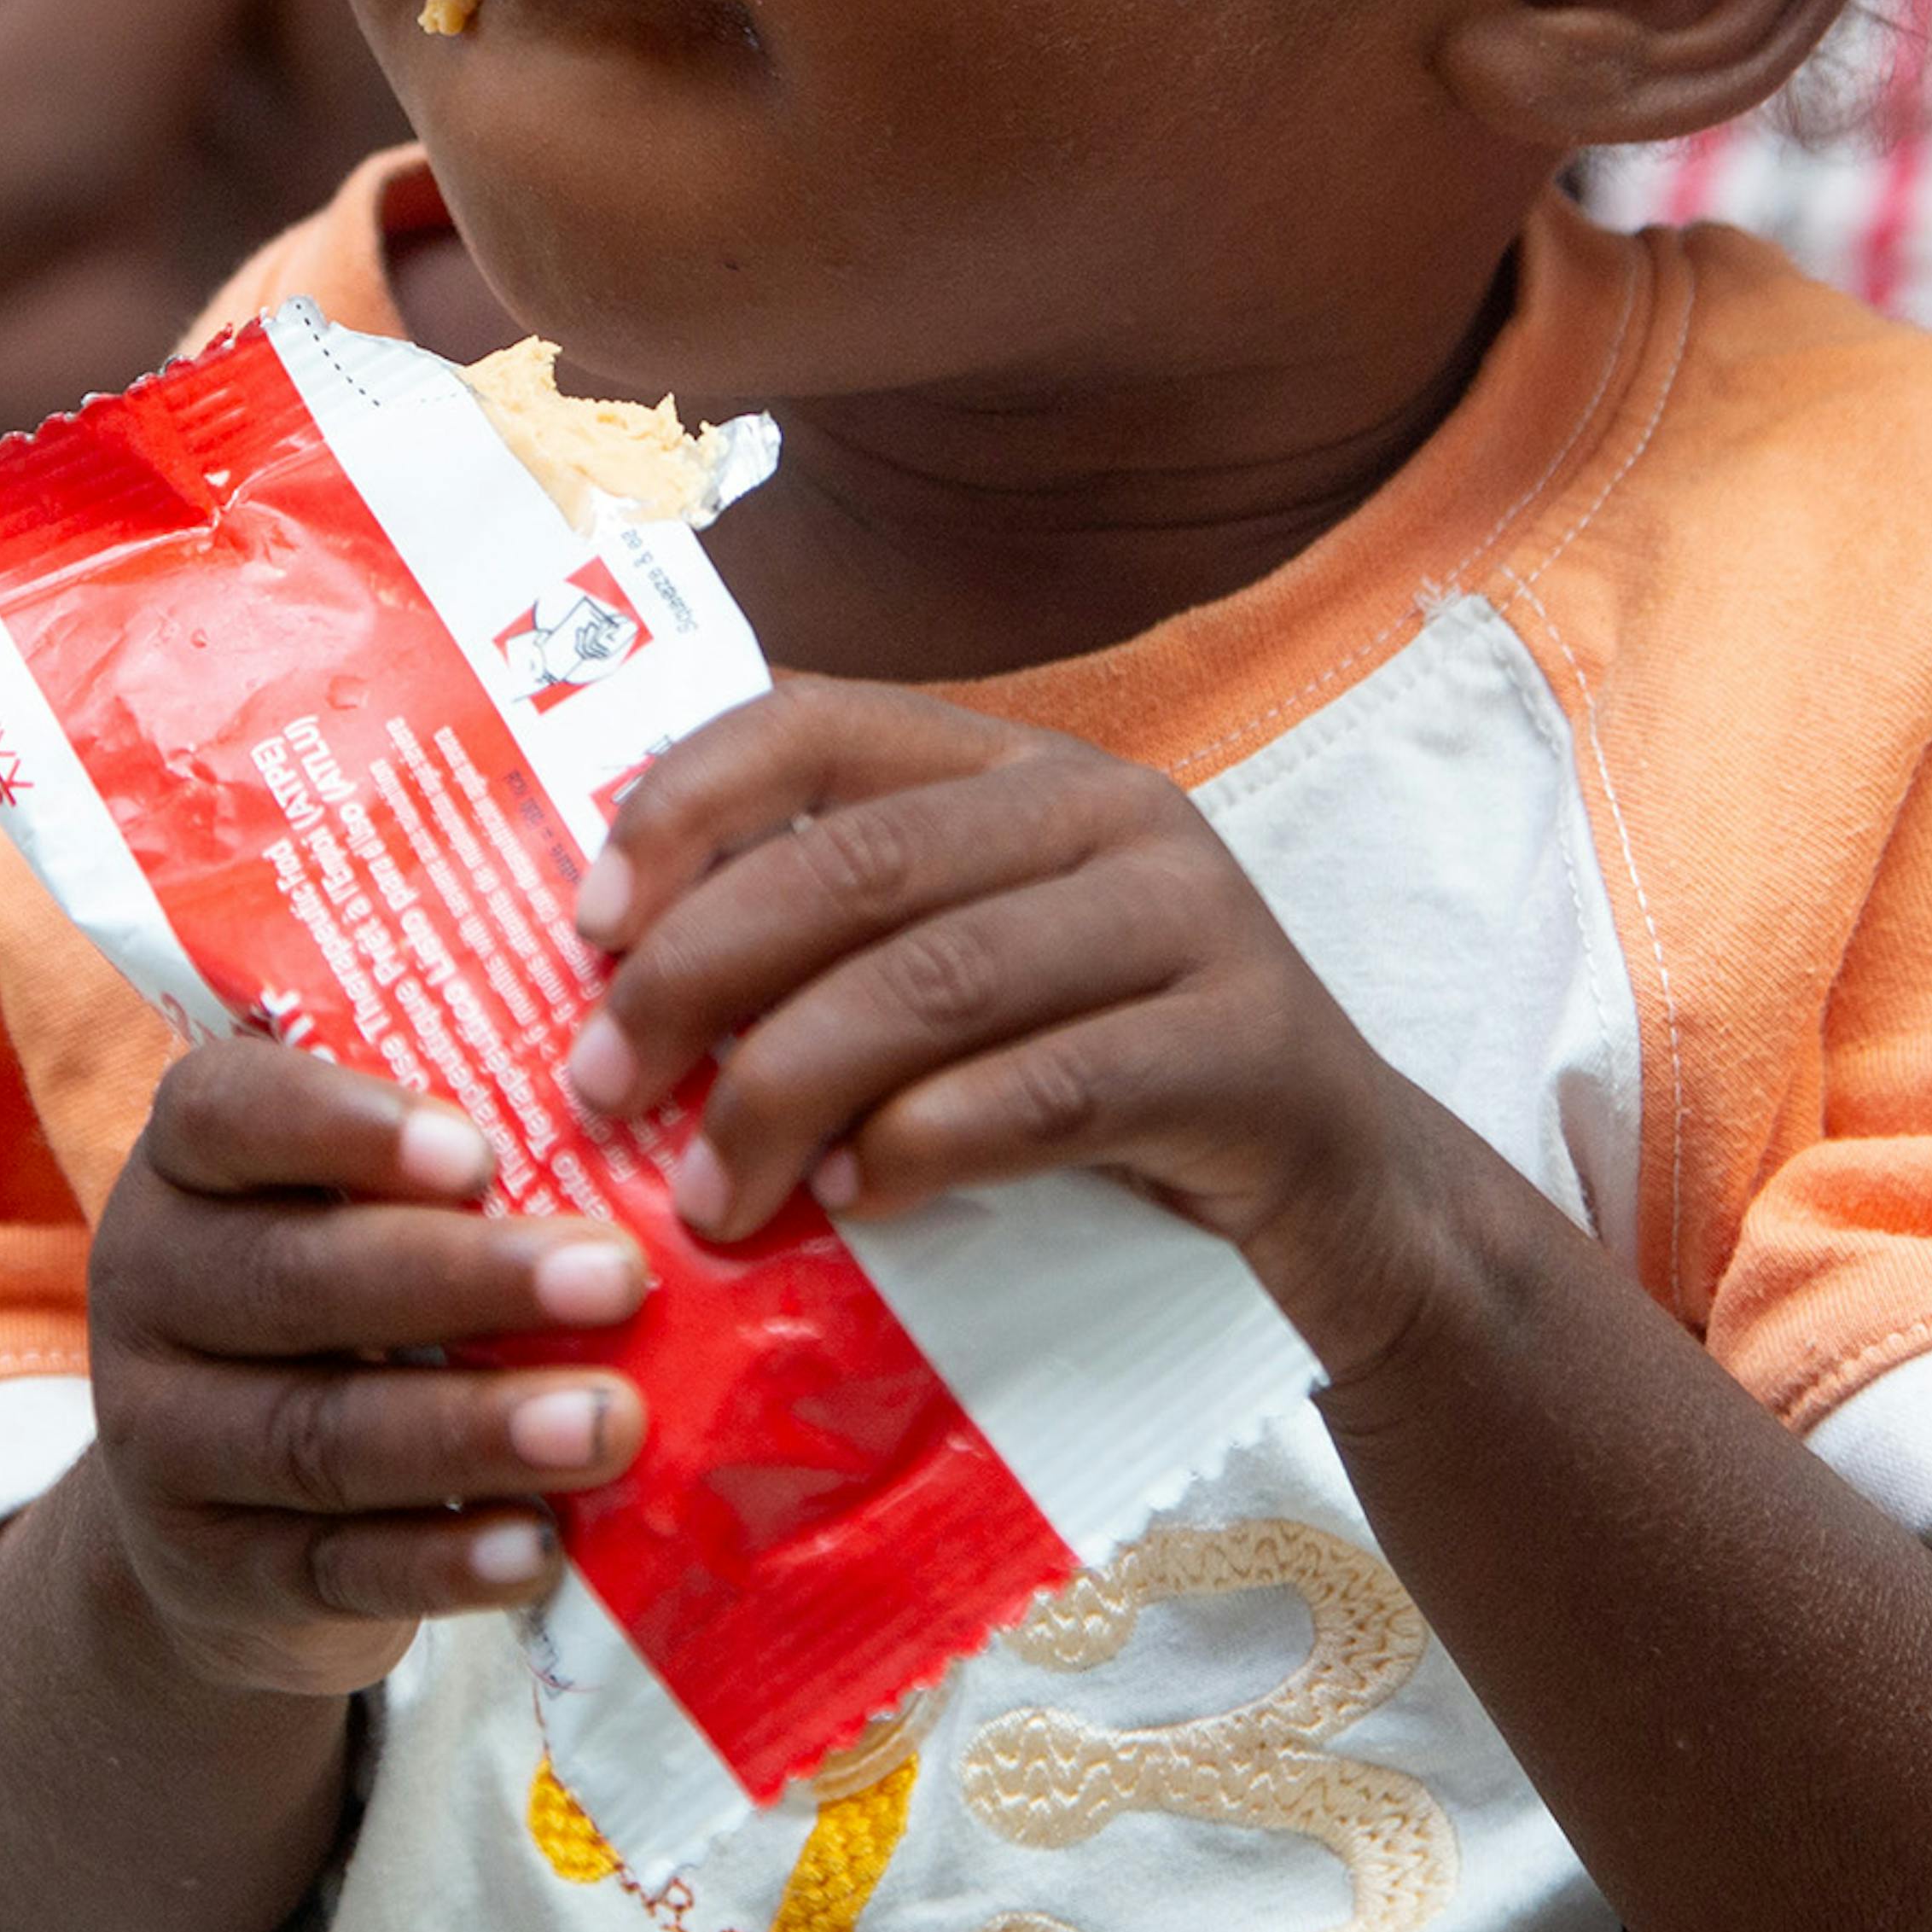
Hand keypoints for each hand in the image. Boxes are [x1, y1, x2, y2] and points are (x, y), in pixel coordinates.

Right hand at [85, 1036, 661, 1699]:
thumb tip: (640, 1125)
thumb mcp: (345, 1212)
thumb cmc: (338, 1308)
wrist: (217, 1516)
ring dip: (475, 1431)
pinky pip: (333, 1567)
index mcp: (183, 1171)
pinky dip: (443, 1559)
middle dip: (463, 1278)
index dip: (346, 1124)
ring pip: (318, 1434)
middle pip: (293, 1279)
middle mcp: (148, 1294)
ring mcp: (165, 1444)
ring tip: (610, 1423)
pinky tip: (538, 1545)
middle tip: (616, 1277)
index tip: (480, 1154)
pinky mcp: (213, 1572)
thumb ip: (447, 1166)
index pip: (226, 1113)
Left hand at [560, 676, 1481, 1375]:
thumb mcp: (972, 994)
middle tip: (602, 1086)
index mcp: (1019, 767)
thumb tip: (618, 983)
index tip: (585, 926)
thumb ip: (842, 953)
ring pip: (936, 980)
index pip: (818, 723)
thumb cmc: (1113, 1096)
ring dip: (788, 1090)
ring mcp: (1194, 921)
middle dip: (697, 977)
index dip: (681, 804)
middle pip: (856, 864)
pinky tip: (854, 1205)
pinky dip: (923, 1148)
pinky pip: (1046, 1090)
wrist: (1346, 1208)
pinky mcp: (1248, 1051)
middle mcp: (1109, 812)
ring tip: (713, 1189)